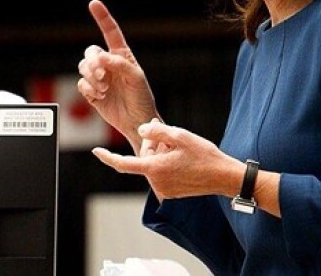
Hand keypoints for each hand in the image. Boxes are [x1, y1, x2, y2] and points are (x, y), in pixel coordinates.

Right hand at [77, 0, 160, 153]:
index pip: (111, 32)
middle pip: (91, 52)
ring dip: (91, 77)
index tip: (94, 3)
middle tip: (102, 76)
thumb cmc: (141, 98)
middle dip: (93, 63)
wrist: (136, 121)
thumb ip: (120, 65)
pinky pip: (81, 84)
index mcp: (122, 56)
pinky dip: (88, 89)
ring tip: (104, 88)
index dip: (102, 17)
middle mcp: (108, 64)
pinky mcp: (91, 92)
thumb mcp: (136, 78)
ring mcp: (99, 78)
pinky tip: (100, 96)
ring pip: (83, 67)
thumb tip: (102, 56)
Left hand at [92, 120, 242, 200]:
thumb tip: (141, 129)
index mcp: (155, 168)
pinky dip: (167, 162)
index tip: (97, 151)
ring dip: (161, 153)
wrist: (223, 176)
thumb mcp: (180, 135)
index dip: (107, 157)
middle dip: (152, 144)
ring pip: (153, 165)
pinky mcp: (172, 192)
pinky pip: (162, 173)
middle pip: (144, 158)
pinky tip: (183, 156)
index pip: (123, 163)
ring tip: (180, 146)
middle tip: (167, 131)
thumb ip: (156, 131)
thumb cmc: (204, 155)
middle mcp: (156, 182)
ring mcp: (164, 189)